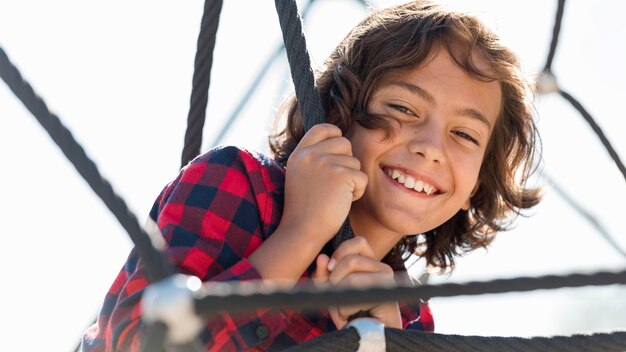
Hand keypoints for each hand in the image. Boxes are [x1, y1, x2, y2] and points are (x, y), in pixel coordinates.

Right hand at [280, 124, 367, 245]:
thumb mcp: (299, 176)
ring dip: (352, 180)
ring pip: (355, 163)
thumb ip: (313, 158)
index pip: (322, 128)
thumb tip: (336, 141)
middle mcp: (310, 154)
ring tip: (336, 196)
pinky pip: (362, 177)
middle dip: (346, 163)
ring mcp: (325, 163)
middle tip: (335, 185)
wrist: (302, 230)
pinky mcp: (341, 175)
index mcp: (299, 154)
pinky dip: (358, 192)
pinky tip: (343, 202)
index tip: (339, 149)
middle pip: (344, 143)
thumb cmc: (304, 210)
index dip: (335, 134)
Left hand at [312, 237, 401, 329]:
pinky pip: (355, 296)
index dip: (341, 252)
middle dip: (336, 277)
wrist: (363, 334)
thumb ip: (323, 273)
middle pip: (352, 260)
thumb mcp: (330, 288)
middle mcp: (382, 268)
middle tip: (337, 292)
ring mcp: (387, 282)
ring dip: (340, 296)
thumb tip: (322, 257)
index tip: (331, 269)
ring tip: (344, 307)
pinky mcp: (387, 297)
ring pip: (352, 278)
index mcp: (370, 261)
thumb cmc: (347, 309)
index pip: (359, 241)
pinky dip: (345, 308)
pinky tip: (351, 315)